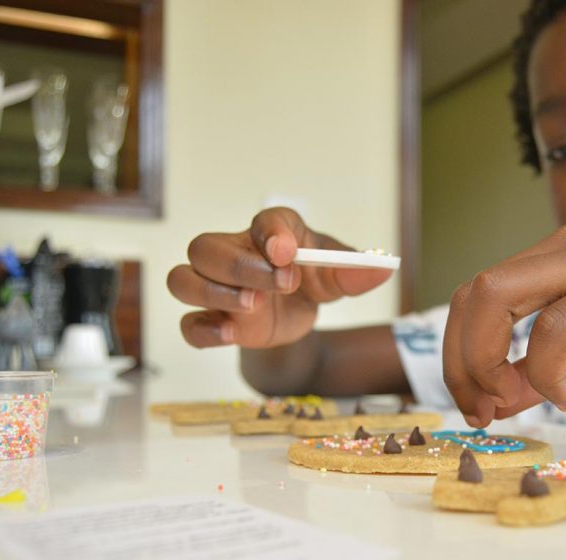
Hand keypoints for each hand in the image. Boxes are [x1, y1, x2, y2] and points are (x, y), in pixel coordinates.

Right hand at [167, 207, 392, 348]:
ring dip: (211, 292)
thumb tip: (383, 269)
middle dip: (240, 266)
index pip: (266, 220)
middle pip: (206, 247)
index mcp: (271, 232)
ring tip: (253, 306)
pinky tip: (230, 334)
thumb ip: (356, 272)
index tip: (288, 252)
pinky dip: (203, 330)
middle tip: (280, 284)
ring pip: (182, 279)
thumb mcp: (338, 275)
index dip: (272, 233)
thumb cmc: (313, 278)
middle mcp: (234, 252)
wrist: (300, 312)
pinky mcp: (212, 320)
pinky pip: (188, 324)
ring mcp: (216, 287)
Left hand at [444, 223, 565, 427]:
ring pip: (496, 296)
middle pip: (472, 294)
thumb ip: (549, 371)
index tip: (476, 406)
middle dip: (459, 360)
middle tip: (478, 411)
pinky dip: (546, 369)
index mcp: (556, 260)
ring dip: (484, 360)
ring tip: (507, 402)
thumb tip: (497, 400)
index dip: (460, 354)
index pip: (477, 297)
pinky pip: (556, 326)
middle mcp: (564, 250)